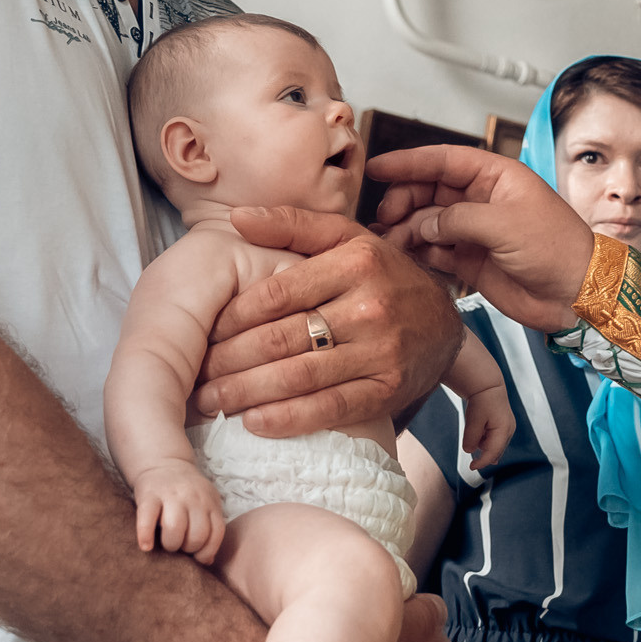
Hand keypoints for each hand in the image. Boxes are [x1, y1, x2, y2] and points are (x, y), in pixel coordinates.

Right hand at [133, 463, 223, 560]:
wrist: (163, 463)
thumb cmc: (186, 494)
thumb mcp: (205, 504)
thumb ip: (210, 528)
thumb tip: (208, 561)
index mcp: (210, 502)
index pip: (217, 533)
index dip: (207, 551)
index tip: (197, 556)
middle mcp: (193, 497)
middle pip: (197, 534)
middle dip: (188, 548)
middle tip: (179, 546)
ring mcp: (171, 494)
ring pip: (175, 528)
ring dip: (170, 543)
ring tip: (166, 543)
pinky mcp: (148, 494)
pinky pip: (147, 519)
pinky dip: (146, 536)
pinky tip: (146, 547)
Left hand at [195, 214, 460, 436]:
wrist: (445, 325)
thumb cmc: (383, 277)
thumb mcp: (347, 238)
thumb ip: (292, 225)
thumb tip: (236, 218)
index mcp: (355, 261)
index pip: (278, 292)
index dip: (232, 316)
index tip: (203, 331)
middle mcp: (370, 306)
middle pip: (283, 337)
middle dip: (230, 359)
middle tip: (195, 374)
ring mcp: (381, 352)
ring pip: (301, 375)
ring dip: (248, 393)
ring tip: (210, 401)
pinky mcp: (387, 390)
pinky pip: (331, 407)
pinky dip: (290, 418)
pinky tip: (254, 423)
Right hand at [366, 147, 596, 332]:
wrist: (576, 295)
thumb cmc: (556, 249)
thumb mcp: (505, 224)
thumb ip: (458, 219)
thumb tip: (423, 224)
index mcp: (496, 177)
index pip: (444, 161)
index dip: (409, 163)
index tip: (378, 168)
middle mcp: (483, 200)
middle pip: (430, 190)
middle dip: (404, 200)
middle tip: (386, 217)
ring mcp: (476, 231)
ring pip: (428, 222)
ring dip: (407, 229)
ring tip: (390, 241)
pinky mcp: (471, 260)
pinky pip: (435, 250)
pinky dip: (417, 252)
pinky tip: (404, 256)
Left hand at [462, 382, 514, 468]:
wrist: (488, 386)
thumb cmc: (482, 401)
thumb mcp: (473, 419)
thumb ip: (471, 437)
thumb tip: (469, 451)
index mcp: (504, 429)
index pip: (493, 453)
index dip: (481, 462)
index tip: (471, 467)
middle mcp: (509, 431)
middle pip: (496, 452)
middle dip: (484, 455)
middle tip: (472, 458)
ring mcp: (509, 429)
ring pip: (495, 446)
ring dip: (483, 445)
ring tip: (476, 428)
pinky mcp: (505, 427)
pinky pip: (494, 439)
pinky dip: (485, 439)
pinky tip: (480, 428)